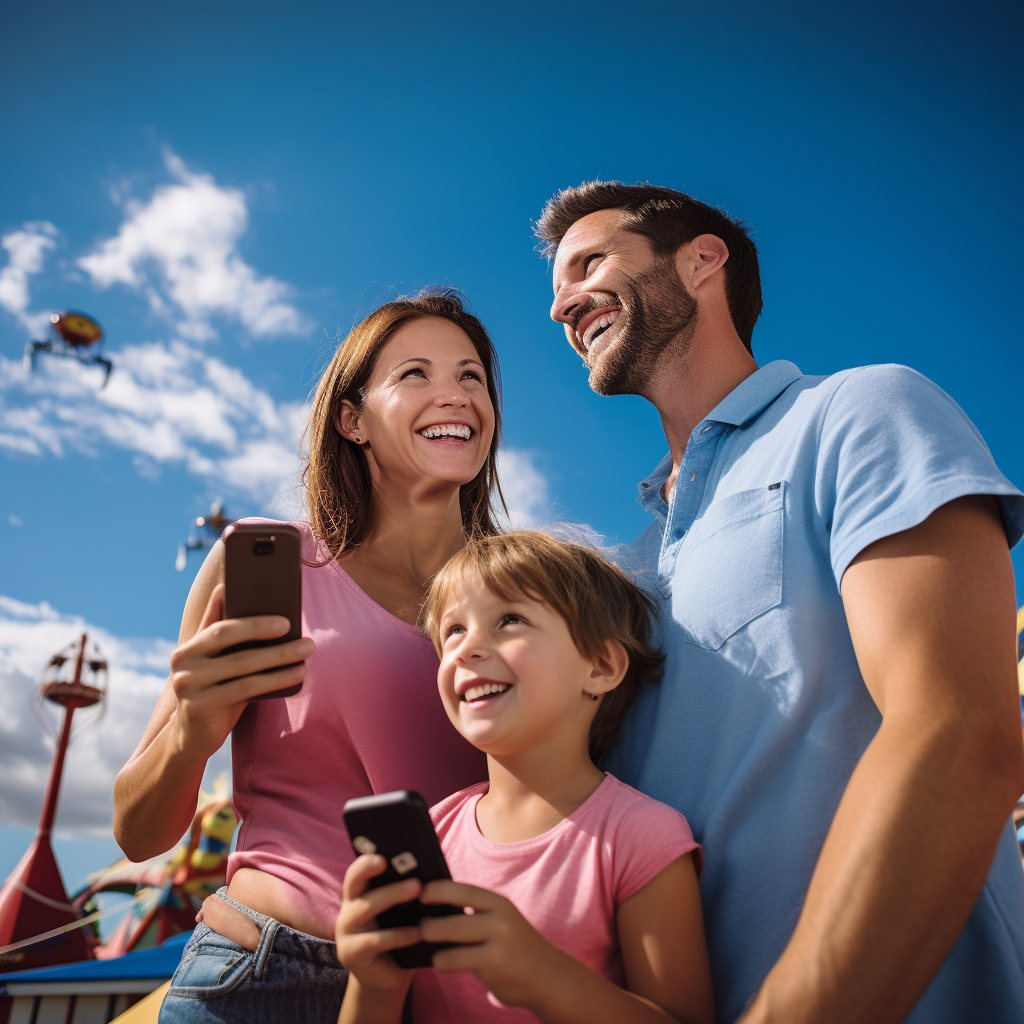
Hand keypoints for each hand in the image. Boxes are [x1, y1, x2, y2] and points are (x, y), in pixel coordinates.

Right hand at [168, 583, 313, 758]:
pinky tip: (297, 674)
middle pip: (228, 637)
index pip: (219, 622)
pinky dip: (275, 679)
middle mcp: (183, 661)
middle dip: (264, 630)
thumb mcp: (219, 664)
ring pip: (242, 664)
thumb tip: (246, 599)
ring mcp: (188, 684)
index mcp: (190, 645)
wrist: (192, 737)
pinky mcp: (199, 706)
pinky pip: (245, 688)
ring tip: (306, 650)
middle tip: (296, 628)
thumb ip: (226, 635)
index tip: (279, 611)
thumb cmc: (216, 692)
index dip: (247, 615)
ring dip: (279, 656)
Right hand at [335, 854, 421, 994]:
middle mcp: (348, 909)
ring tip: (418, 891)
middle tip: (415, 880)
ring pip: (366, 908)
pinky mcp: (352, 953)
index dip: (366, 862)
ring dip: (393, 897)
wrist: (386, 977)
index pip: (356, 872)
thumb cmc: (397, 935)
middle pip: (357, 884)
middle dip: (382, 876)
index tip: (383, 857)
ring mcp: (346, 932)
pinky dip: (399, 935)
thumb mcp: (398, 912)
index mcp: (358, 894)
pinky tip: (419, 932)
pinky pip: (375, 940)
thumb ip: (404, 892)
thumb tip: (429, 869)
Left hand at [419, 880, 562, 1009]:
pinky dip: (442, 961)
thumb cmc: (515, 946)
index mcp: (499, 903)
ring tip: (427, 945)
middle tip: (421, 927)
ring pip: (451, 941)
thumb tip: (436, 905)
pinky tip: (440, 962)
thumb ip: (477, 912)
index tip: (420, 894)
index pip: (462, 890)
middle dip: (429, 924)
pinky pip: (455, 961)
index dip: (437, 890)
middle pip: (453, 919)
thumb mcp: (502, 920)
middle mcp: (500, 919)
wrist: (547, 976)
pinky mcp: (493, 965)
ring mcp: (497, 943)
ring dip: (432, 943)